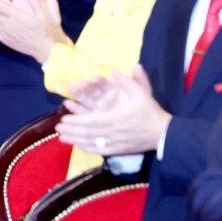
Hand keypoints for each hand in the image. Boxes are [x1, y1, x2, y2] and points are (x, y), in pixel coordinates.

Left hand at [56, 66, 172, 155]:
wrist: (164, 134)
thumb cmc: (150, 112)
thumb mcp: (141, 93)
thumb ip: (128, 81)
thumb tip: (113, 69)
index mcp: (116, 118)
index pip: (92, 121)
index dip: (77, 121)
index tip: (64, 119)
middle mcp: (114, 132)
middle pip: (88, 133)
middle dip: (72, 131)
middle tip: (57, 128)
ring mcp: (116, 143)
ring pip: (92, 143)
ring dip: (75, 140)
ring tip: (61, 138)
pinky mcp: (119, 150)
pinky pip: (100, 150)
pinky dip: (87, 149)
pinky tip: (77, 146)